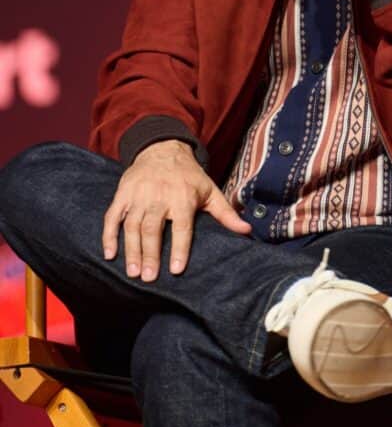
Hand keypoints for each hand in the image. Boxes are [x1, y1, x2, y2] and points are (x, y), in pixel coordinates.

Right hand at [101, 139, 250, 279]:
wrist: (163, 148)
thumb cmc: (189, 176)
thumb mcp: (210, 191)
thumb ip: (226, 213)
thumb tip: (247, 231)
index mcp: (183, 197)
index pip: (182, 227)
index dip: (180, 248)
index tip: (176, 270)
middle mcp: (159, 196)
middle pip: (153, 228)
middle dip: (150, 254)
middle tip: (149, 278)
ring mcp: (139, 195)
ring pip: (132, 225)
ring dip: (131, 250)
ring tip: (133, 272)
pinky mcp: (123, 194)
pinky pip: (112, 216)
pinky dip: (109, 235)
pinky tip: (110, 254)